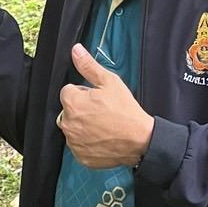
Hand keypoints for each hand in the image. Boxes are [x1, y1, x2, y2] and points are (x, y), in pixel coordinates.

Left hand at [58, 43, 153, 167]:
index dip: (83, 93)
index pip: (68, 92)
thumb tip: (76, 50)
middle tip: (101, 112)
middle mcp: (68, 123)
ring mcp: (73, 142)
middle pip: (68, 111)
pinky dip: (87, 143)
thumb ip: (88, 66)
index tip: (97, 98)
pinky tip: (102, 138)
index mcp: (72, 103)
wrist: (140, 140)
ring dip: (83, 126)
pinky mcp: (80, 156)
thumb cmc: (125, 111)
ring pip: (73, 128)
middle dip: (81, 109)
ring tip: (103, 125)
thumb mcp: (109, 82)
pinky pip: (79, 146)